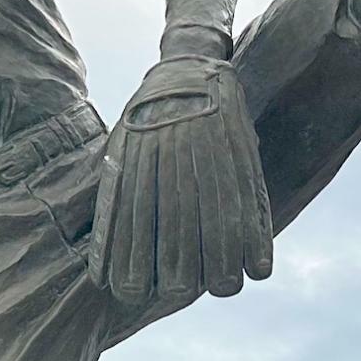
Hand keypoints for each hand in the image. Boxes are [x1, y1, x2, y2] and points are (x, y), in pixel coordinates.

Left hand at [87, 54, 272, 309]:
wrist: (189, 69)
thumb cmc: (146, 118)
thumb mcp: (118, 151)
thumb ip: (114, 205)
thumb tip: (103, 270)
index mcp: (138, 175)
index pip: (132, 246)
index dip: (132, 281)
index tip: (133, 291)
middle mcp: (173, 177)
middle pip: (178, 258)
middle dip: (179, 283)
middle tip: (180, 286)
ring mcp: (211, 171)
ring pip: (219, 247)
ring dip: (223, 278)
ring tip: (224, 284)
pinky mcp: (242, 164)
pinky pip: (254, 220)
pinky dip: (258, 252)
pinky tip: (256, 269)